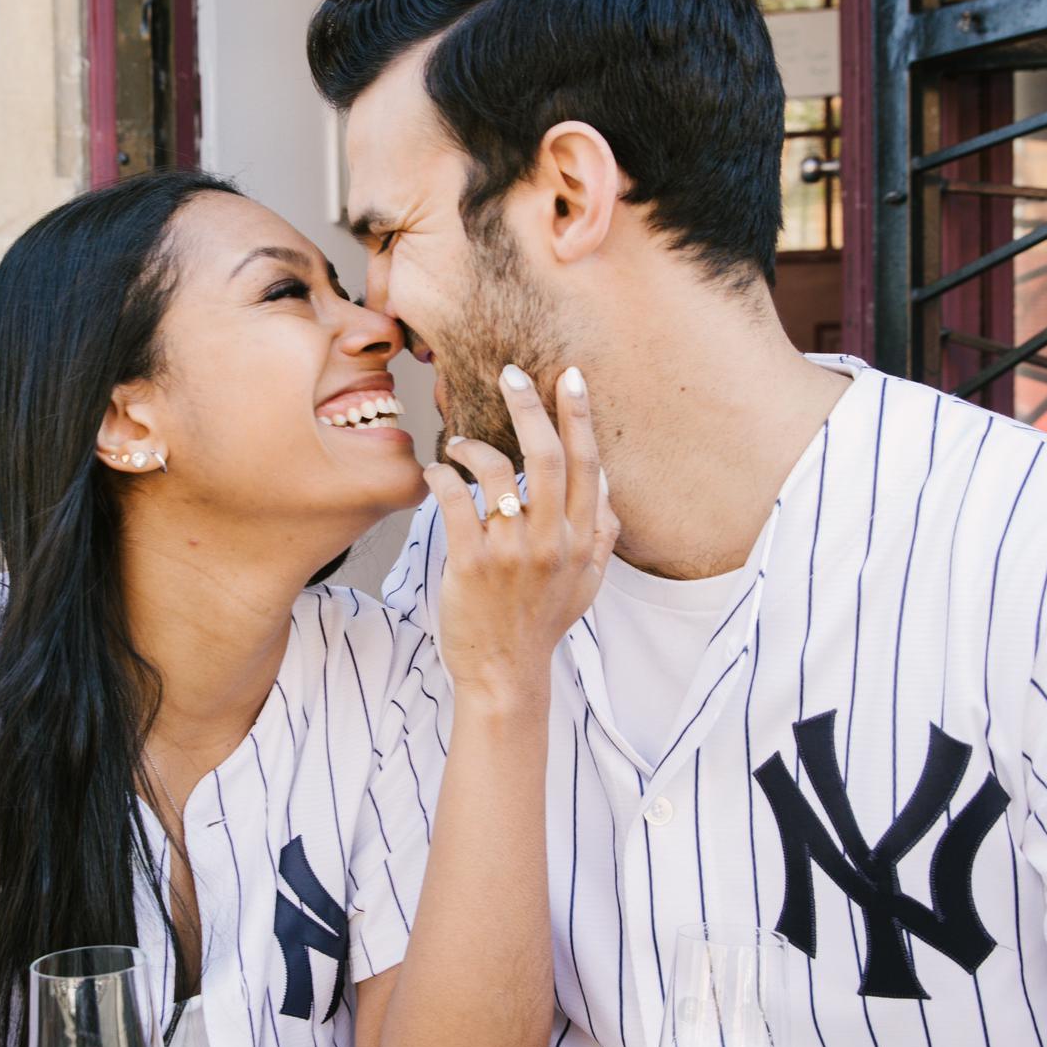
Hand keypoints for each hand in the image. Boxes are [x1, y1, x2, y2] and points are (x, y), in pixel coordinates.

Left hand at [428, 364, 616, 700]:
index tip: (569, 378)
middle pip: (545, 457)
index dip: (579, 417)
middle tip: (511, 373)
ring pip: (497, 474)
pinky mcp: (472, 563)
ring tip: (456, 444)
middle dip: (529, 407)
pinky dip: (442, 477)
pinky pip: (456, 502)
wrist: (506, 673)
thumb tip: (610, 487)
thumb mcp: (587, 583)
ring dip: (472, 447)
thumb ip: (602, 534)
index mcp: (581, 540)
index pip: (586, 464)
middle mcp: (552, 541)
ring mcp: (512, 552)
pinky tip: (436, 472)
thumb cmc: (542, 623)